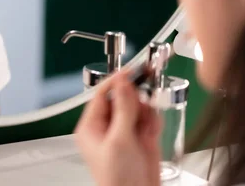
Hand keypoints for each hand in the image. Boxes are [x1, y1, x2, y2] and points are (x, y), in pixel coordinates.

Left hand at [74, 70, 161, 185]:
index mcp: (91, 126)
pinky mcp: (140, 139)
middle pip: (122, 99)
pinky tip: (151, 135)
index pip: (102, 94)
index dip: (116, 81)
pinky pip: (148, 120)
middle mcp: (107, 127)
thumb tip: (123, 82)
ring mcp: (124, 133)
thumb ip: (123, 109)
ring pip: (137, 108)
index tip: (131, 70)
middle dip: (135, 102)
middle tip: (142, 105)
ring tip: (146, 129)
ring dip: (145, 114)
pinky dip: (152, 124)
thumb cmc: (117, 179)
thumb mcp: (119, 139)